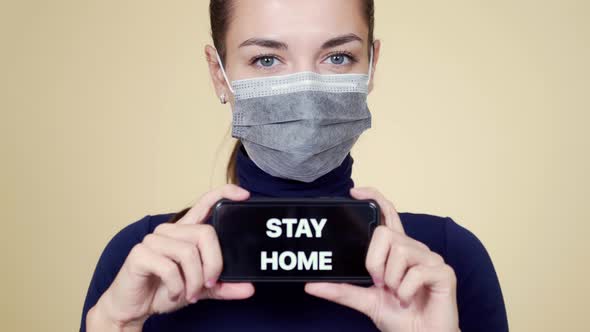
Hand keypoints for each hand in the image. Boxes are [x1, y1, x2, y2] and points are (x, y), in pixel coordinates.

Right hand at [89, 184, 254, 328]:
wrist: (134, 307)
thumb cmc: (163, 289)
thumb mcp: (200, 288)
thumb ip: (223, 286)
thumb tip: (248, 289)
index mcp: (185, 232)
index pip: (206, 203)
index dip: (224, 193)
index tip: (244, 195)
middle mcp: (170, 230)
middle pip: (206, 234)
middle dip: (214, 264)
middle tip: (208, 285)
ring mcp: (153, 240)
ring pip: (189, 253)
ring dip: (194, 281)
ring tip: (189, 294)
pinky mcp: (140, 253)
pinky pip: (170, 268)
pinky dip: (176, 287)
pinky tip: (173, 293)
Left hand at [304, 187, 458, 331]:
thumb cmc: (400, 318)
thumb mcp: (366, 300)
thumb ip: (342, 290)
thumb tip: (311, 285)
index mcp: (397, 250)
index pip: (388, 215)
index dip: (375, 198)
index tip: (355, 192)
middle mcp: (414, 249)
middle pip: (385, 233)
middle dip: (374, 262)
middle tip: (380, 283)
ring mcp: (430, 259)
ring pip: (399, 251)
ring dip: (392, 280)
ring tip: (397, 294)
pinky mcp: (443, 272)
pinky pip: (416, 272)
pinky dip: (405, 291)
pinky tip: (409, 299)